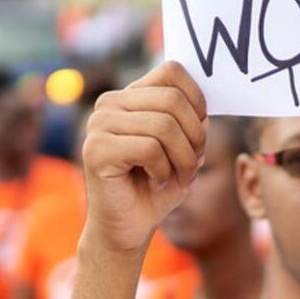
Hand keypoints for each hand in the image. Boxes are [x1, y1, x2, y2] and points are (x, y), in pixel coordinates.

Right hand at [80, 61, 206, 252]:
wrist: (129, 227)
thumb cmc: (156, 187)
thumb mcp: (184, 149)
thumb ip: (193, 122)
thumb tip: (203, 110)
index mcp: (130, 96)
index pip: (171, 71)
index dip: (197, 99)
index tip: (201, 130)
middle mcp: (110, 104)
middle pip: (173, 100)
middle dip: (195, 136)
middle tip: (193, 164)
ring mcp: (98, 124)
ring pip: (164, 125)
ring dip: (184, 158)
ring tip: (178, 177)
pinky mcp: (96, 149)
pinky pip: (150, 148)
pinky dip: (165, 170)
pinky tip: (157, 182)